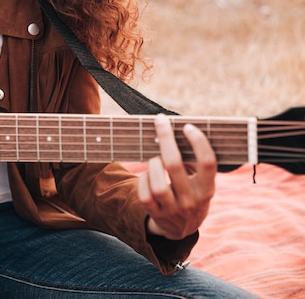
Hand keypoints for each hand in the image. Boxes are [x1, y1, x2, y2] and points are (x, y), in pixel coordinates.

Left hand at [137, 114, 215, 239]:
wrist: (182, 229)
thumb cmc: (192, 195)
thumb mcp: (201, 184)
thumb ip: (194, 164)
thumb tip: (177, 132)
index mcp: (207, 189)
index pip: (208, 163)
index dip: (199, 142)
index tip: (187, 126)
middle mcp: (192, 201)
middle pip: (175, 165)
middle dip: (166, 139)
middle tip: (160, 121)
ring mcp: (174, 210)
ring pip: (158, 184)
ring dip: (152, 164)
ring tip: (154, 159)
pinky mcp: (157, 216)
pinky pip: (144, 195)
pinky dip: (143, 180)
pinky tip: (147, 175)